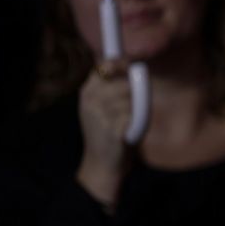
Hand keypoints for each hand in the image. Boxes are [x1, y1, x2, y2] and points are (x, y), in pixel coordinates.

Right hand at [75, 59, 136, 207]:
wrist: (103, 163)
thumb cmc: (110, 130)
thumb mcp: (105, 105)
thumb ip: (115, 86)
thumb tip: (137, 65)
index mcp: (88, 91)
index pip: (104, 66)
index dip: (122, 63)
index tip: (135, 63)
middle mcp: (90, 100)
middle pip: (123, 83)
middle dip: (135, 92)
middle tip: (134, 104)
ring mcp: (99, 114)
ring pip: (131, 100)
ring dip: (136, 110)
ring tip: (128, 121)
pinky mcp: (111, 129)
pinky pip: (134, 116)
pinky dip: (136, 123)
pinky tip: (128, 131)